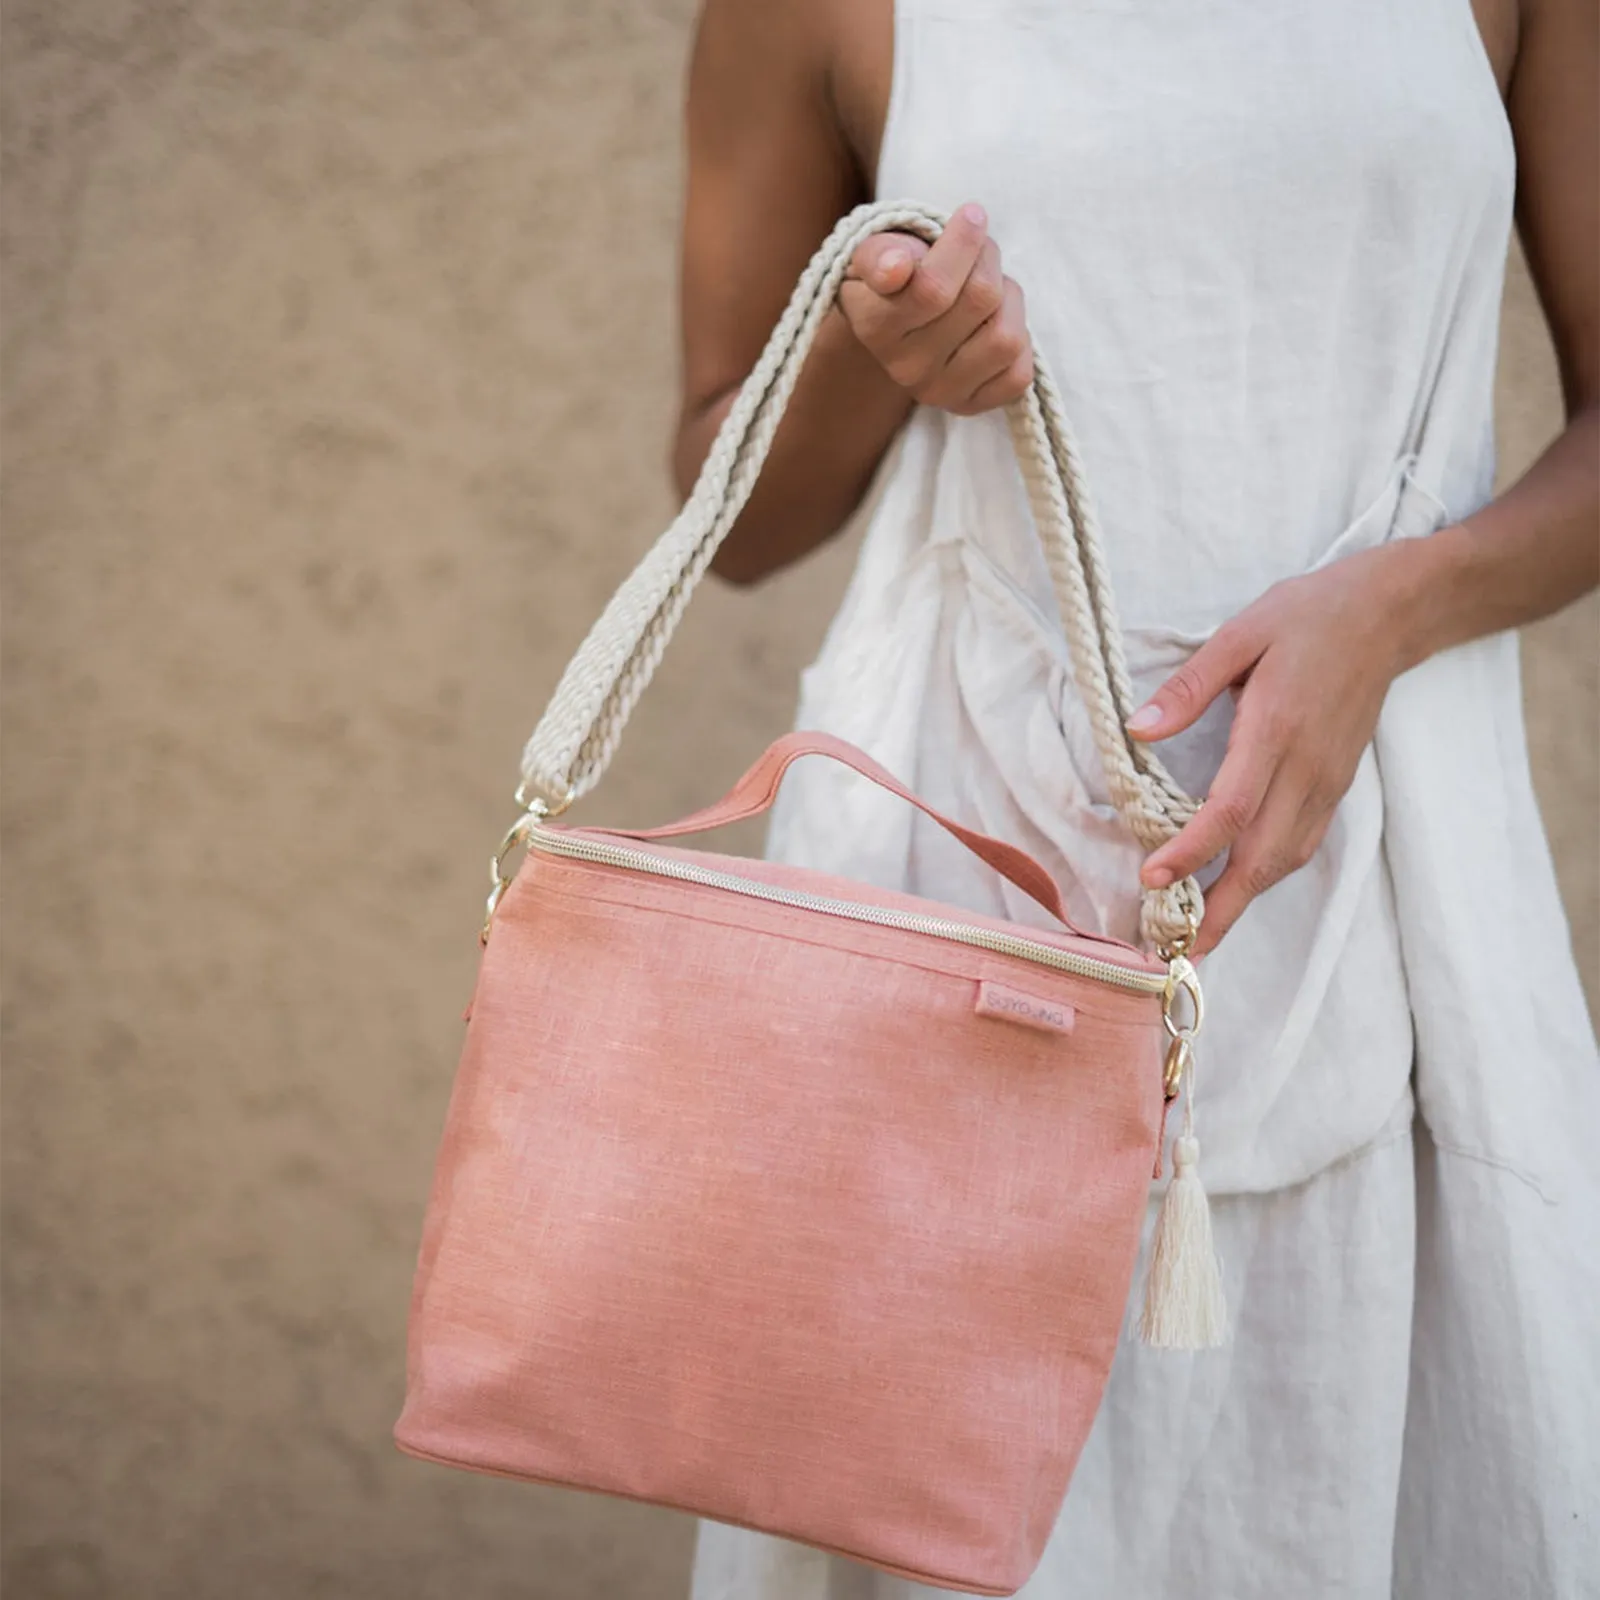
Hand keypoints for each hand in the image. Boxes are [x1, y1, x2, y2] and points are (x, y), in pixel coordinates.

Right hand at [839, 202, 1033, 415]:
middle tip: (979, 250)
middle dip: (988, 259)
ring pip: (1006, 336)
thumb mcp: (875, 252)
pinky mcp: (970, 406)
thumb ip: (879, 254)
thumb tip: (897, 267)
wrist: (897, 323)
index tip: (972, 216)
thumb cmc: (894, 273)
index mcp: (876, 327)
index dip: (963, 244)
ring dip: (1009, 300)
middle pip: (980, 299)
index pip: (933, 288)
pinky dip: (1019, 342)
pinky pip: (1019, 374)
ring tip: (989, 290)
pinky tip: (993, 326)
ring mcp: (939, 392)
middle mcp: (905, 368)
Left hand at [1127, 545, 1420, 956]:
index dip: (1192, 851)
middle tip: (1176, 950)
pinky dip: (1267, 875)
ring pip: (1284, 859)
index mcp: (1276, 729)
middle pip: (1262, 857)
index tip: (1152, 880)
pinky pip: (1299, 843)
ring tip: (1201, 935)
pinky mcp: (1336, 784)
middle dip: (1220, 910)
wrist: (1391, 614)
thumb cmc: (1309, 617)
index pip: (1230, 809)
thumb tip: (1139, 729)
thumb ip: (1189, 685)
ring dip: (1243, 902)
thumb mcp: (1240, 632)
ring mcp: (1326, 781)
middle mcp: (1305, 767)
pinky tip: (1237, 889)